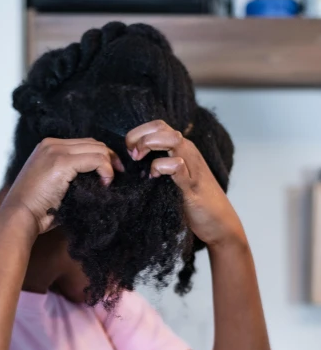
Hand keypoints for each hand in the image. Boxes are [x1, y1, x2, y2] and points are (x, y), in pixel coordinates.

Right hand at [1, 137, 123, 235]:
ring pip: (96, 148)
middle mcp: (51, 145)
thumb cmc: (36, 211)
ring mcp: (55, 151)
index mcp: (48, 148)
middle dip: (110, 158)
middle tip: (117, 176)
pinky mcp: (61, 162)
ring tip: (108, 183)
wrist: (19, 218)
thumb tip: (97, 180)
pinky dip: (105, 170)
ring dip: (109, 165)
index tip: (110, 174)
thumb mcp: (54, 187)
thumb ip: (71, 177)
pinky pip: (95, 159)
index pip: (84, 144)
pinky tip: (104, 184)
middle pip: (92, 143)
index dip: (101, 156)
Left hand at [126, 120, 245, 247]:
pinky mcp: (192, 184)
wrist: (219, 223)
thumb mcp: (173, 179)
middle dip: (139, 136)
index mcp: (181, 149)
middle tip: (131, 155)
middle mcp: (187, 152)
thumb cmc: (193, 202)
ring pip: (171, 139)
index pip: (157, 126)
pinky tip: (154, 178)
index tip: (129, 151)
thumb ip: (160, 168)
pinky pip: (176, 165)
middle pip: (160, 126)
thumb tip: (134, 166)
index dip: (139, 133)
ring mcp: (192, 166)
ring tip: (139, 160)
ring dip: (149, 145)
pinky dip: (161, 167)